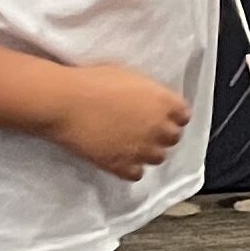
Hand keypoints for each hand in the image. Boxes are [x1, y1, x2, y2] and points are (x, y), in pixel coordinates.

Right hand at [41, 65, 192, 180]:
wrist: (65, 102)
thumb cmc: (94, 81)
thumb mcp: (131, 77)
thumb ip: (150, 94)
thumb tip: (153, 103)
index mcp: (165, 103)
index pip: (183, 115)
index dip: (172, 114)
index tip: (160, 113)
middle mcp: (160, 129)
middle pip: (173, 138)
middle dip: (161, 133)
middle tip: (143, 128)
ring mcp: (143, 150)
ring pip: (158, 157)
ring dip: (148, 151)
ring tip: (130, 143)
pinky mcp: (123, 166)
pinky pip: (137, 173)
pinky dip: (130, 167)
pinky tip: (119, 157)